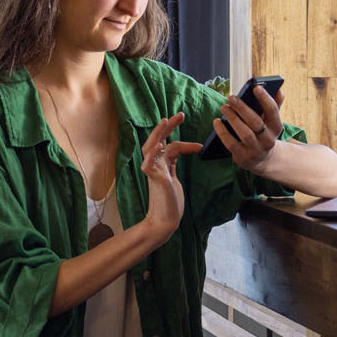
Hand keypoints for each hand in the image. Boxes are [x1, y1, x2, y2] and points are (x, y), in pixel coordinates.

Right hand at [140, 114, 204, 237]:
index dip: (177, 134)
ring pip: (150, 148)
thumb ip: (173, 163)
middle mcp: (155, 166)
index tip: (187, 125)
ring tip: (165, 122)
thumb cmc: (170, 202)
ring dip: (157, 135)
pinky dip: (153, 154)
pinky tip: (160, 145)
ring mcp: (154, 172)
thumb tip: (183, 148)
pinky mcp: (156, 180)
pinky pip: (149, 165)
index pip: (167, 143)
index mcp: (161, 165)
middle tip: (179, 115)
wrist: (165, 221)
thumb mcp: (174, 177)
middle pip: (156, 141)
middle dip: (167, 127)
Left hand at [214, 84, 285, 170]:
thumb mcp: (271, 121)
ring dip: (233, 118)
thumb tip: (279, 89)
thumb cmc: (263, 133)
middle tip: (231, 97)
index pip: (273, 111)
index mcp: (276, 127)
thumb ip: (275, 105)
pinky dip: (222, 132)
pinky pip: (231, 143)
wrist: (261, 159)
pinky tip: (217, 121)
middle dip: (243, 108)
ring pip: (244, 133)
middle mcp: (268, 139)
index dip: (265, 99)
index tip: (256, 87)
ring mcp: (256, 149)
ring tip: (224, 107)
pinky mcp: (243, 157)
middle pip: (256, 122)